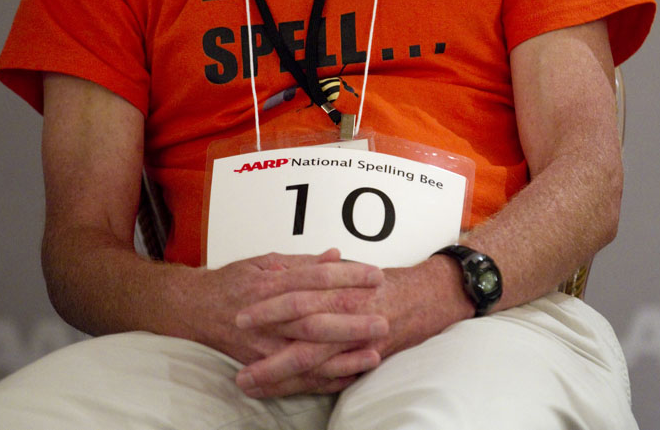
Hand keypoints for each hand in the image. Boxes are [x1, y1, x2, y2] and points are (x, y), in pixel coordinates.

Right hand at [179, 249, 389, 395]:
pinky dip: (324, 380)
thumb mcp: (265, 263)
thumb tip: (336, 255)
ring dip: (342, 356)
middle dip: (351, 322)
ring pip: (307, 354)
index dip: (348, 276)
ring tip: (374, 354)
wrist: (193, 310)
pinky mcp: (261, 366)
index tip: (376, 275)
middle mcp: (267, 317)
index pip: (315, 279)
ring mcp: (263, 346)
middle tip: (383, 320)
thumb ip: (303, 262)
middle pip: (314, 320)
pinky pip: (296, 379)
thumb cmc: (232, 282)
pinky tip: (349, 376)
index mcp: (270, 286)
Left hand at [233, 255, 472, 397]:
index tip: (240, 314)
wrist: (423, 297)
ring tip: (248, 382)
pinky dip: (306, 386)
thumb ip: (313, 269)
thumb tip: (277, 269)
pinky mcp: (366, 357)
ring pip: (312, 360)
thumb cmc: (377, 282)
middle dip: (266, 343)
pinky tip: (283, 391)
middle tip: (236, 357)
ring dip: (277, 373)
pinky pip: (331, 377)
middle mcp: (348, 312)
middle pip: (300, 331)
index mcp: (339, 286)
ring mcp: (357, 339)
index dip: (267, 307)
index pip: (296, 295)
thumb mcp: (343, 268)